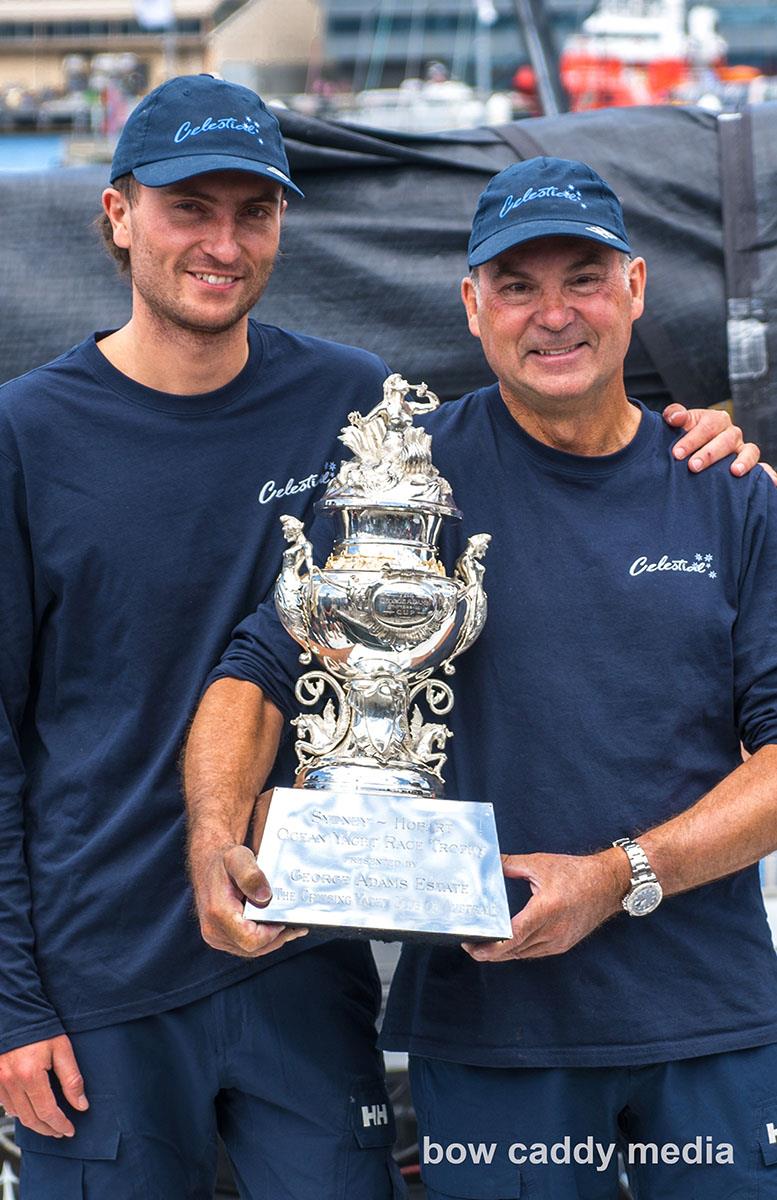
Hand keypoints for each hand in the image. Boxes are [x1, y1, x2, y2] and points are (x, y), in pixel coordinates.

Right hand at [0, 1034, 87, 1136]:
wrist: (16, 1012)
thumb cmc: (40, 1027)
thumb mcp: (62, 1048)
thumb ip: (72, 1078)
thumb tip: (81, 1104)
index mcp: (30, 1075)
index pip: (47, 1112)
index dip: (60, 1124)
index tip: (70, 1130)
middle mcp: (11, 1082)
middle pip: (31, 1119)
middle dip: (48, 1129)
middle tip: (61, 1131)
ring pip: (17, 1115)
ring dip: (34, 1123)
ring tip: (49, 1124)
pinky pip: (6, 1105)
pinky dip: (20, 1112)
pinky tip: (30, 1111)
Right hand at [191, 842, 307, 957]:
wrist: (208, 864)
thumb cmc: (223, 861)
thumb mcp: (239, 858)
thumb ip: (252, 876)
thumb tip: (265, 897)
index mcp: (218, 913)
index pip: (251, 940)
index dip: (272, 934)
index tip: (284, 920)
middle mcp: (214, 929)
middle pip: (253, 948)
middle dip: (276, 938)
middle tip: (296, 925)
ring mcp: (216, 936)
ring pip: (250, 950)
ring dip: (270, 940)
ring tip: (289, 927)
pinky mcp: (220, 937)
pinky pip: (244, 946)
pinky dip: (261, 939)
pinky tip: (274, 928)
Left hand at [462, 849, 628, 961]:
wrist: (608, 884)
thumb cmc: (577, 873)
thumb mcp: (540, 864)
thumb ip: (511, 865)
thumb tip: (488, 863)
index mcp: (546, 909)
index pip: (513, 936)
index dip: (490, 947)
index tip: (472, 947)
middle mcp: (553, 930)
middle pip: (514, 950)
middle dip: (490, 952)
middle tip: (470, 946)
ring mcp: (559, 941)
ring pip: (523, 954)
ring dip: (503, 953)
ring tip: (484, 944)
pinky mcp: (563, 944)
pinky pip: (535, 953)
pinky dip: (519, 950)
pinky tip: (508, 944)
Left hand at [662, 403, 766, 476]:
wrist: (695, 449)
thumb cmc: (686, 436)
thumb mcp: (680, 423)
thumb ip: (675, 415)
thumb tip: (673, 418)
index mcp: (715, 420)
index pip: (706, 426)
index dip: (692, 439)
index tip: (677, 454)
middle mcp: (731, 433)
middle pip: (725, 440)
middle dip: (709, 454)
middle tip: (693, 466)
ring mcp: (742, 449)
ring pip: (748, 451)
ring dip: (743, 461)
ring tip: (735, 472)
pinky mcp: (750, 464)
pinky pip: (763, 468)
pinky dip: (768, 474)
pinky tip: (771, 482)